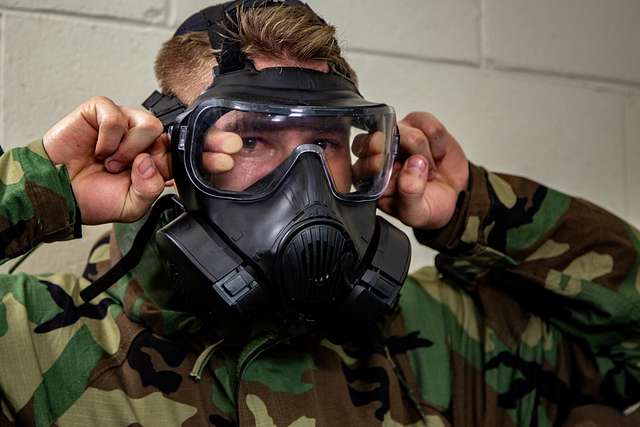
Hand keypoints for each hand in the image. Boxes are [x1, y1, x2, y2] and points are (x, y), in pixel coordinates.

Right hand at [43, 96, 170, 223]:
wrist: (56, 192)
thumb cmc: (90, 197)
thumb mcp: (131, 206)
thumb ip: (151, 188)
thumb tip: (149, 161)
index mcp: (150, 159)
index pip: (173, 152)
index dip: (163, 164)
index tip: (145, 176)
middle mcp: (138, 138)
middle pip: (163, 135)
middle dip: (143, 157)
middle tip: (121, 170)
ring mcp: (121, 123)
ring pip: (147, 124)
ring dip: (127, 148)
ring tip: (109, 161)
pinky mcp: (100, 111)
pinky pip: (116, 116)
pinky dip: (107, 138)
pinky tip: (97, 149)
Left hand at [377, 112, 468, 229]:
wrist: (456, 195)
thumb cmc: (430, 206)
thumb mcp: (418, 213)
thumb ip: (410, 196)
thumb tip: (412, 167)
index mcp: (372, 179)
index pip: (360, 164)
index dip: (368, 160)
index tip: (380, 163)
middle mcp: (381, 155)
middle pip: (376, 139)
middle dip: (393, 146)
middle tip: (411, 158)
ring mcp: (398, 137)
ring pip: (405, 131)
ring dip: (423, 150)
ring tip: (429, 168)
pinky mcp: (417, 125)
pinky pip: (427, 123)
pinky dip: (437, 140)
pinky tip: (437, 154)